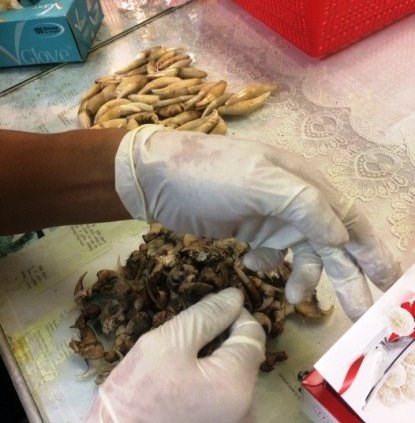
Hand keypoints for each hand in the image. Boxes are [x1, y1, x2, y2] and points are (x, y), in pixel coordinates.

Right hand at [86, 288, 264, 422]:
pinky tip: (188, 377)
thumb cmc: (139, 388)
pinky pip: (227, 389)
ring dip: (216, 355)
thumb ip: (209, 314)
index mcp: (237, 383)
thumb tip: (235, 296)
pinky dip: (212, 375)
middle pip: (246, 353)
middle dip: (222, 336)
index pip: (253, 333)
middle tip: (188, 334)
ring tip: (185, 356)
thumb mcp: (171, 340)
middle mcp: (247, 406)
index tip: (208, 311)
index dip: (234, 314)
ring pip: (236, 370)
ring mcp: (236, 419)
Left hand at [115, 125, 400, 319]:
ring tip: (293, 296)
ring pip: (301, 253)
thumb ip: (305, 205)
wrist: (156, 179)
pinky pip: (272, 254)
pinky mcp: (250, 229)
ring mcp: (270, 216)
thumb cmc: (208, 175)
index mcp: (303, 180)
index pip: (347, 216)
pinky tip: (254, 266)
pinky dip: (269, 266)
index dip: (371, 247)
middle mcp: (293, 199)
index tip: (388, 280)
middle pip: (330, 241)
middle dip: (345, 274)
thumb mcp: (259, 182)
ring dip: (303, 276)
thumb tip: (343, 236)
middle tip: (359, 310)